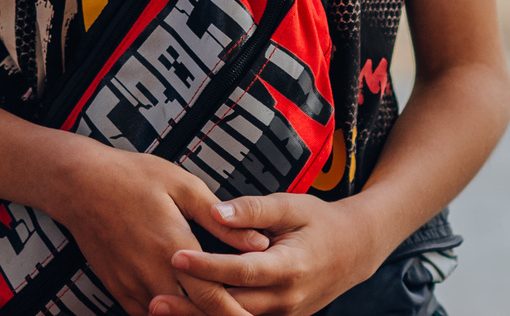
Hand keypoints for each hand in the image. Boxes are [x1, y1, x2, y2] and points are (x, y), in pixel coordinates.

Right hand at [41, 143, 266, 315]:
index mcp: (173, 247)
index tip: (253, 314)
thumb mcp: (182, 185)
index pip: (212, 297)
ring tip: (214, 310)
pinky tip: (182, 308)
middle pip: (192, 315)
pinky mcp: (118, 289)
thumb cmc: (133, 177)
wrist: (79, 184)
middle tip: (240, 313)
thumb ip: (221, 220)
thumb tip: (259, 243)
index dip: (236, 313)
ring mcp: (132, 286)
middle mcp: (152, 274)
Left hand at [152, 193, 383, 315]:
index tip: (175, 255)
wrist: (355, 250)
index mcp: (291, 266)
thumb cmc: (320, 222)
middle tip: (155, 297)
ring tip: (161, 308)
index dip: (207, 266)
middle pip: (233, 307)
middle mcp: (287, 299)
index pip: (242, 270)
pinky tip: (188, 311)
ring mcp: (284, 315)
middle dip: (192, 304)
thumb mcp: (292, 205)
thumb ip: (253, 209)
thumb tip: (215, 212)